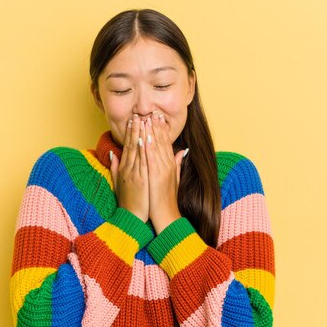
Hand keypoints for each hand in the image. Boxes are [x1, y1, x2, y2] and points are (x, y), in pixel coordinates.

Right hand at [108, 114, 149, 222]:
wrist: (131, 218)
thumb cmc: (128, 201)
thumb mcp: (118, 183)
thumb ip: (116, 167)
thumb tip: (113, 153)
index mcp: (124, 169)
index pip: (127, 146)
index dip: (130, 132)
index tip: (134, 120)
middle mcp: (128, 169)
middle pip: (132, 145)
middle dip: (135, 129)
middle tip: (138, 114)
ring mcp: (134, 174)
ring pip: (137, 150)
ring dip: (140, 134)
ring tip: (143, 120)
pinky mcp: (140, 180)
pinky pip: (143, 161)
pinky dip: (144, 149)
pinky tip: (146, 138)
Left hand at [145, 111, 187, 233]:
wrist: (167, 215)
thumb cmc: (167, 199)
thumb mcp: (175, 179)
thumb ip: (178, 163)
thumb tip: (183, 151)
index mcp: (171, 165)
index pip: (166, 143)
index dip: (162, 129)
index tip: (158, 117)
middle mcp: (168, 165)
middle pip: (162, 141)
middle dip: (157, 126)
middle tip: (153, 111)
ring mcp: (162, 170)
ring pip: (156, 147)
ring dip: (151, 132)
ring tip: (147, 118)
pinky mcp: (156, 176)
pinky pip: (151, 159)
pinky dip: (148, 147)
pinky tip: (144, 137)